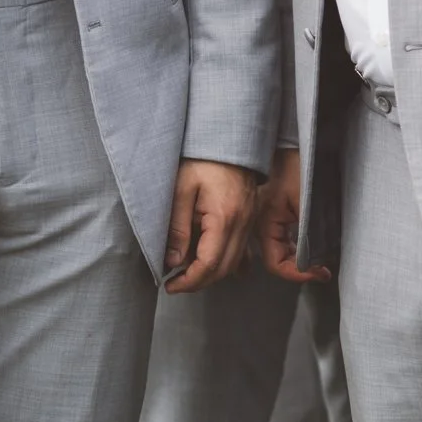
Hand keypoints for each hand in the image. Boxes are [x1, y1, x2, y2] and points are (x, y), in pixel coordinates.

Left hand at [164, 158, 260, 293]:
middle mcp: (243, 223)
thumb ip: (177, 229)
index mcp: (225, 218)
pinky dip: (227, 261)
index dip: (189, 281)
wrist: (229, 137)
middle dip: (199, 282)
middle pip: (225, 268)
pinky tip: (210, 261)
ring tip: (187, 271)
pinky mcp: (250, 216)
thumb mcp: (180, 190)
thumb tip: (172, 262)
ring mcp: (250, 220)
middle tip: (176, 283)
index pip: (210, 264)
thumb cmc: (203, 159)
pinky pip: (242, 249)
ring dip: (212, 273)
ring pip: (235, 262)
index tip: (171, 285)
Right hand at [261, 148, 330, 284]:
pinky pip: (280, 237)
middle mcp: (258, 224)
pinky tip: (308, 247)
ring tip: (318, 262)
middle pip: (275, 259)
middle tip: (321, 270)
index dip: (297, 273)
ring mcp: (264, 218)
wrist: (296, 140)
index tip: (317, 273)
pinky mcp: (272, 211)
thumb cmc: (299, 164)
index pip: (275, 263)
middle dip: (299, 268)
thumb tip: (313, 262)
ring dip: (297, 259)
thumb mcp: (306, 203)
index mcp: (263, 222)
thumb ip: (307, 236)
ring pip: (277, 250)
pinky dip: (294, 247)